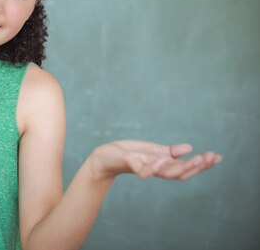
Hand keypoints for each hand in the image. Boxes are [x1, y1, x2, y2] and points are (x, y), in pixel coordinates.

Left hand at [89, 140, 221, 181]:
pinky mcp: (130, 164)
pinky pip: (144, 170)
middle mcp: (156, 169)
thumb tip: (189, 148)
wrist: (105, 157)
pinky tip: (164, 159)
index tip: (217, 157)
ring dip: (182, 167)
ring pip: (166, 173)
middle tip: (210, 157)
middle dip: (197, 166)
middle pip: (180, 173)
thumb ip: (170, 152)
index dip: (202, 165)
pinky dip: (154, 167)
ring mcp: (144, 168)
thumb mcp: (153, 150)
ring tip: (197, 158)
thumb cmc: (129, 154)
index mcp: (163, 165)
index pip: (186, 168)